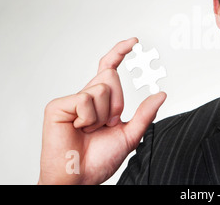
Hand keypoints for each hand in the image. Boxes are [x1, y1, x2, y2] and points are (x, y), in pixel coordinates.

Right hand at [38, 37, 165, 184]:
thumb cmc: (99, 159)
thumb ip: (145, 114)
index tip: (134, 42)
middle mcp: (86, 96)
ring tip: (91, 129)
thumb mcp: (130, 135)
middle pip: (111, 76)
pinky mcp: (58, 106)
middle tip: (108, 124)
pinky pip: (85, 99)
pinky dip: (88, 118)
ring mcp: (71, 100)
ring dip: (103, 114)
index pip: (110, 69)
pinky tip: (78, 129)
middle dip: (117, 102)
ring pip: (101, 88)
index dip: (120, 52)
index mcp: (100, 101)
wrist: (78, 177)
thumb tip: (161, 94)